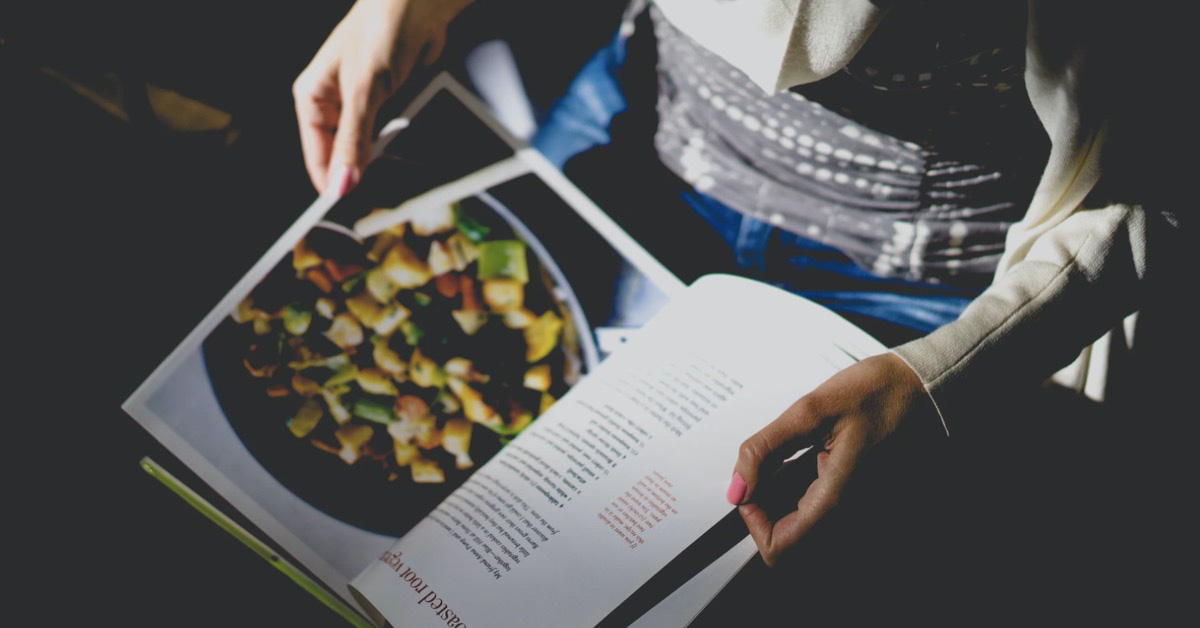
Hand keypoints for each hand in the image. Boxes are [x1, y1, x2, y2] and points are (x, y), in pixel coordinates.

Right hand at [293, 0, 473, 192]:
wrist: (417, 8)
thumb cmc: (381, 33)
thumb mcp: (364, 93)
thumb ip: (354, 141)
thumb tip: (342, 183)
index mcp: (312, 98)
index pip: (316, 156)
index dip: (331, 183)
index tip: (345, 211)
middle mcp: (332, 103)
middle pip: (342, 155)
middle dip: (360, 173)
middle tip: (377, 195)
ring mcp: (360, 105)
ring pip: (367, 148)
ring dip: (381, 158)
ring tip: (392, 168)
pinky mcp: (386, 103)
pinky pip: (388, 135)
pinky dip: (397, 143)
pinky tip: (405, 149)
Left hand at [727, 353, 935, 565]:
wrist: (931, 387)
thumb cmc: (882, 392)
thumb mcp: (811, 409)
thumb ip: (766, 449)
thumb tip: (737, 487)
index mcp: (839, 500)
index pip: (779, 549)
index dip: (754, 521)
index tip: (752, 485)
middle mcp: (854, 517)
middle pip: (793, 540)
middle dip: (770, 505)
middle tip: (774, 462)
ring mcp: (864, 513)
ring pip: (809, 527)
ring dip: (790, 497)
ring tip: (799, 453)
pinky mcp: (868, 503)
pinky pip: (829, 513)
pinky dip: (809, 491)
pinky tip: (815, 456)